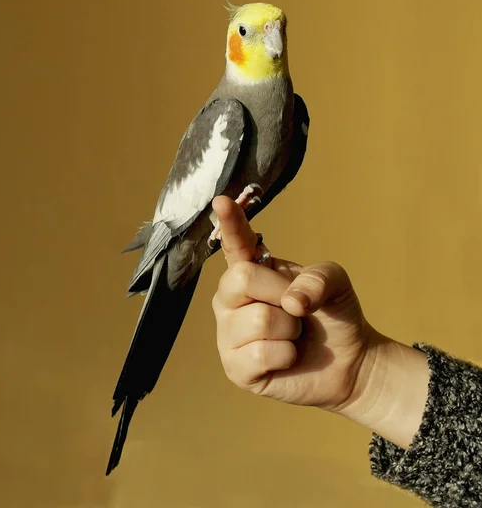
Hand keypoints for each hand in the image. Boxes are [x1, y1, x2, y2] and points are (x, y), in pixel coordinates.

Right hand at [211, 196, 371, 411]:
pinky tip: (287, 357)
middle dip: (281, 293)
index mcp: (251, 269)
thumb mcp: (335, 282)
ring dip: (290, 329)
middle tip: (297, 308)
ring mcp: (229, 333)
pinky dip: (287, 355)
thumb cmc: (333, 312)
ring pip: (258, 319)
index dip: (229, 223)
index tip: (221, 201)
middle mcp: (231, 298)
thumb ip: (318, 278)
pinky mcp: (235, 367)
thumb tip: (292, 303)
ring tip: (292, 334)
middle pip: (241, 278)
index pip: (235, 243)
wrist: (348, 360)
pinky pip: (261, 354)